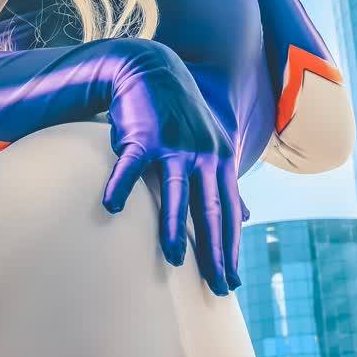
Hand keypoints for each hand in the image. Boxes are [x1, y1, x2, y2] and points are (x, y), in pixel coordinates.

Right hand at [100, 41, 243, 296]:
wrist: (151, 71)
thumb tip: (246, 218)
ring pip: (176, 192)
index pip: (229, 213)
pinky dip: (120, 186)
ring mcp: (174, 144)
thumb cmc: (179, 117)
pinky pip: (131, 165)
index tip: (232, 280)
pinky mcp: (144, 135)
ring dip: (174, 227)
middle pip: (211, 209)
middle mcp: (203, 154)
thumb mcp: (210, 148)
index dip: (231, 248)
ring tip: (173, 259)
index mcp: (221, 161)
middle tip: (217, 285)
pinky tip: (111, 207)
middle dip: (215, 250)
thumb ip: (225, 184)